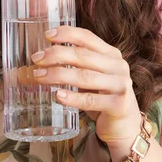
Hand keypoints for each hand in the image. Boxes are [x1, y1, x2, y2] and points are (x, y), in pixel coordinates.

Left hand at [31, 25, 142, 148]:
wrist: (126, 127)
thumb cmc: (103, 97)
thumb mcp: (93, 76)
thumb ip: (77, 65)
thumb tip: (43, 57)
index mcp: (111, 54)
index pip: (88, 38)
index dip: (67, 34)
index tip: (47, 35)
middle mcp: (118, 66)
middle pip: (83, 55)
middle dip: (56, 55)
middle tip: (36, 59)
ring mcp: (120, 85)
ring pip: (84, 77)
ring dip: (58, 75)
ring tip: (38, 75)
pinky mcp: (119, 105)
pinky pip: (90, 100)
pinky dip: (72, 97)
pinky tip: (57, 96)